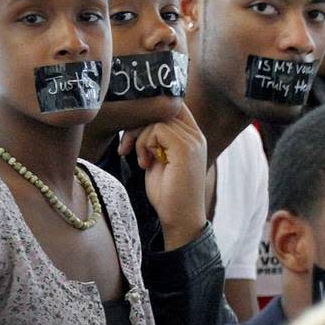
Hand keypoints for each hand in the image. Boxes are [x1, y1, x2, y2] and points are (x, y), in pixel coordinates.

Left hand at [119, 103, 207, 249]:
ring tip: (141, 160)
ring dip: (139, 139)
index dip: (150, 113)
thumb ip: (156, 140)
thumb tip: (138, 121)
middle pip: (162, 110)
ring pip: (156, 120)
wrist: (180, 218)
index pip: (174, 106)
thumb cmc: (168, 193)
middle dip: (137, 125)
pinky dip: (143, 144)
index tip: (134, 133)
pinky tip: (144, 163)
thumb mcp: (160, 160)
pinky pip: (156, 130)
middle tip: (127, 147)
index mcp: (193, 137)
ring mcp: (192, 141)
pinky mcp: (184, 149)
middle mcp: (196, 136)